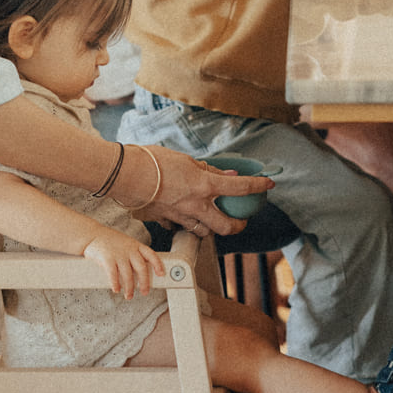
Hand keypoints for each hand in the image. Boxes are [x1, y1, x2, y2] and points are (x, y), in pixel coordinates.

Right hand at [83, 226, 157, 297]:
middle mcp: (129, 249)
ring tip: (129, 296)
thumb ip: (133, 254)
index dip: (157, 264)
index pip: (151, 254)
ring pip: (128, 275)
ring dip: (129, 288)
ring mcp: (118, 254)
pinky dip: (116, 284)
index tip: (161, 274)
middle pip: (141, 268)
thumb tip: (140, 273)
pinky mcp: (107, 258)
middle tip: (144, 292)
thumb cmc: (109, 241)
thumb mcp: (125, 243)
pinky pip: (113, 275)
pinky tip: (116, 290)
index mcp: (135, 245)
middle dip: (144, 283)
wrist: (91, 234)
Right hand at [136, 145, 271, 236]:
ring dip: (211, 228)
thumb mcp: (185, 160)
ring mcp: (179, 216)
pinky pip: (178, 227)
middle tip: (240, 221)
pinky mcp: (164, 220)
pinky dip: (184, 224)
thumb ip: (207, 170)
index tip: (268, 184)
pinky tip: (182, 216)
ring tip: (212, 219)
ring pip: (203, 232)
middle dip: (237, 226)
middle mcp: (195, 205)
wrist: (125, 174)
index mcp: (204, 185)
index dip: (258, 185)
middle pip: (226, 226)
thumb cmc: (152, 161)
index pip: (240, 188)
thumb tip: (227, 176)